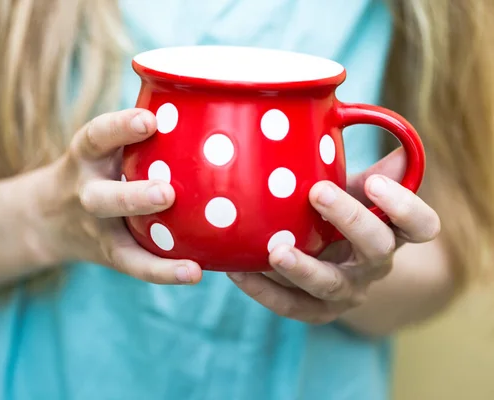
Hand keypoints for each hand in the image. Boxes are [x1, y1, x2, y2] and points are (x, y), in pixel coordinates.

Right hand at [39, 108, 201, 284]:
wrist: (47, 216)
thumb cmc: (96, 168)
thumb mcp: (103, 145)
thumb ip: (139, 133)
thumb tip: (209, 109)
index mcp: (86, 156)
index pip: (97, 137)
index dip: (120, 128)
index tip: (149, 120)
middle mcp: (86, 191)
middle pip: (102, 198)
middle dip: (132, 196)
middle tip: (166, 193)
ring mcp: (96, 227)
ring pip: (118, 240)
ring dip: (154, 252)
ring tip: (189, 261)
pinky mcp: (108, 253)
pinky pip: (135, 266)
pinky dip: (162, 272)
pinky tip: (194, 272)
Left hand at [227, 149, 440, 323]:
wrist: (333, 262)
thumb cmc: (342, 209)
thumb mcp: (353, 184)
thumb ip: (351, 154)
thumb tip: (344, 109)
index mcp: (392, 230)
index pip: (421, 225)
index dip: (404, 206)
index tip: (374, 179)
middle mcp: (375, 263)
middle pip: (378, 248)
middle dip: (350, 220)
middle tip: (317, 192)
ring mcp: (347, 291)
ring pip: (332, 286)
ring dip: (303, 269)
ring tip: (274, 250)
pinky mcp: (316, 311)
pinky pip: (292, 307)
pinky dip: (264, 290)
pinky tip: (237, 270)